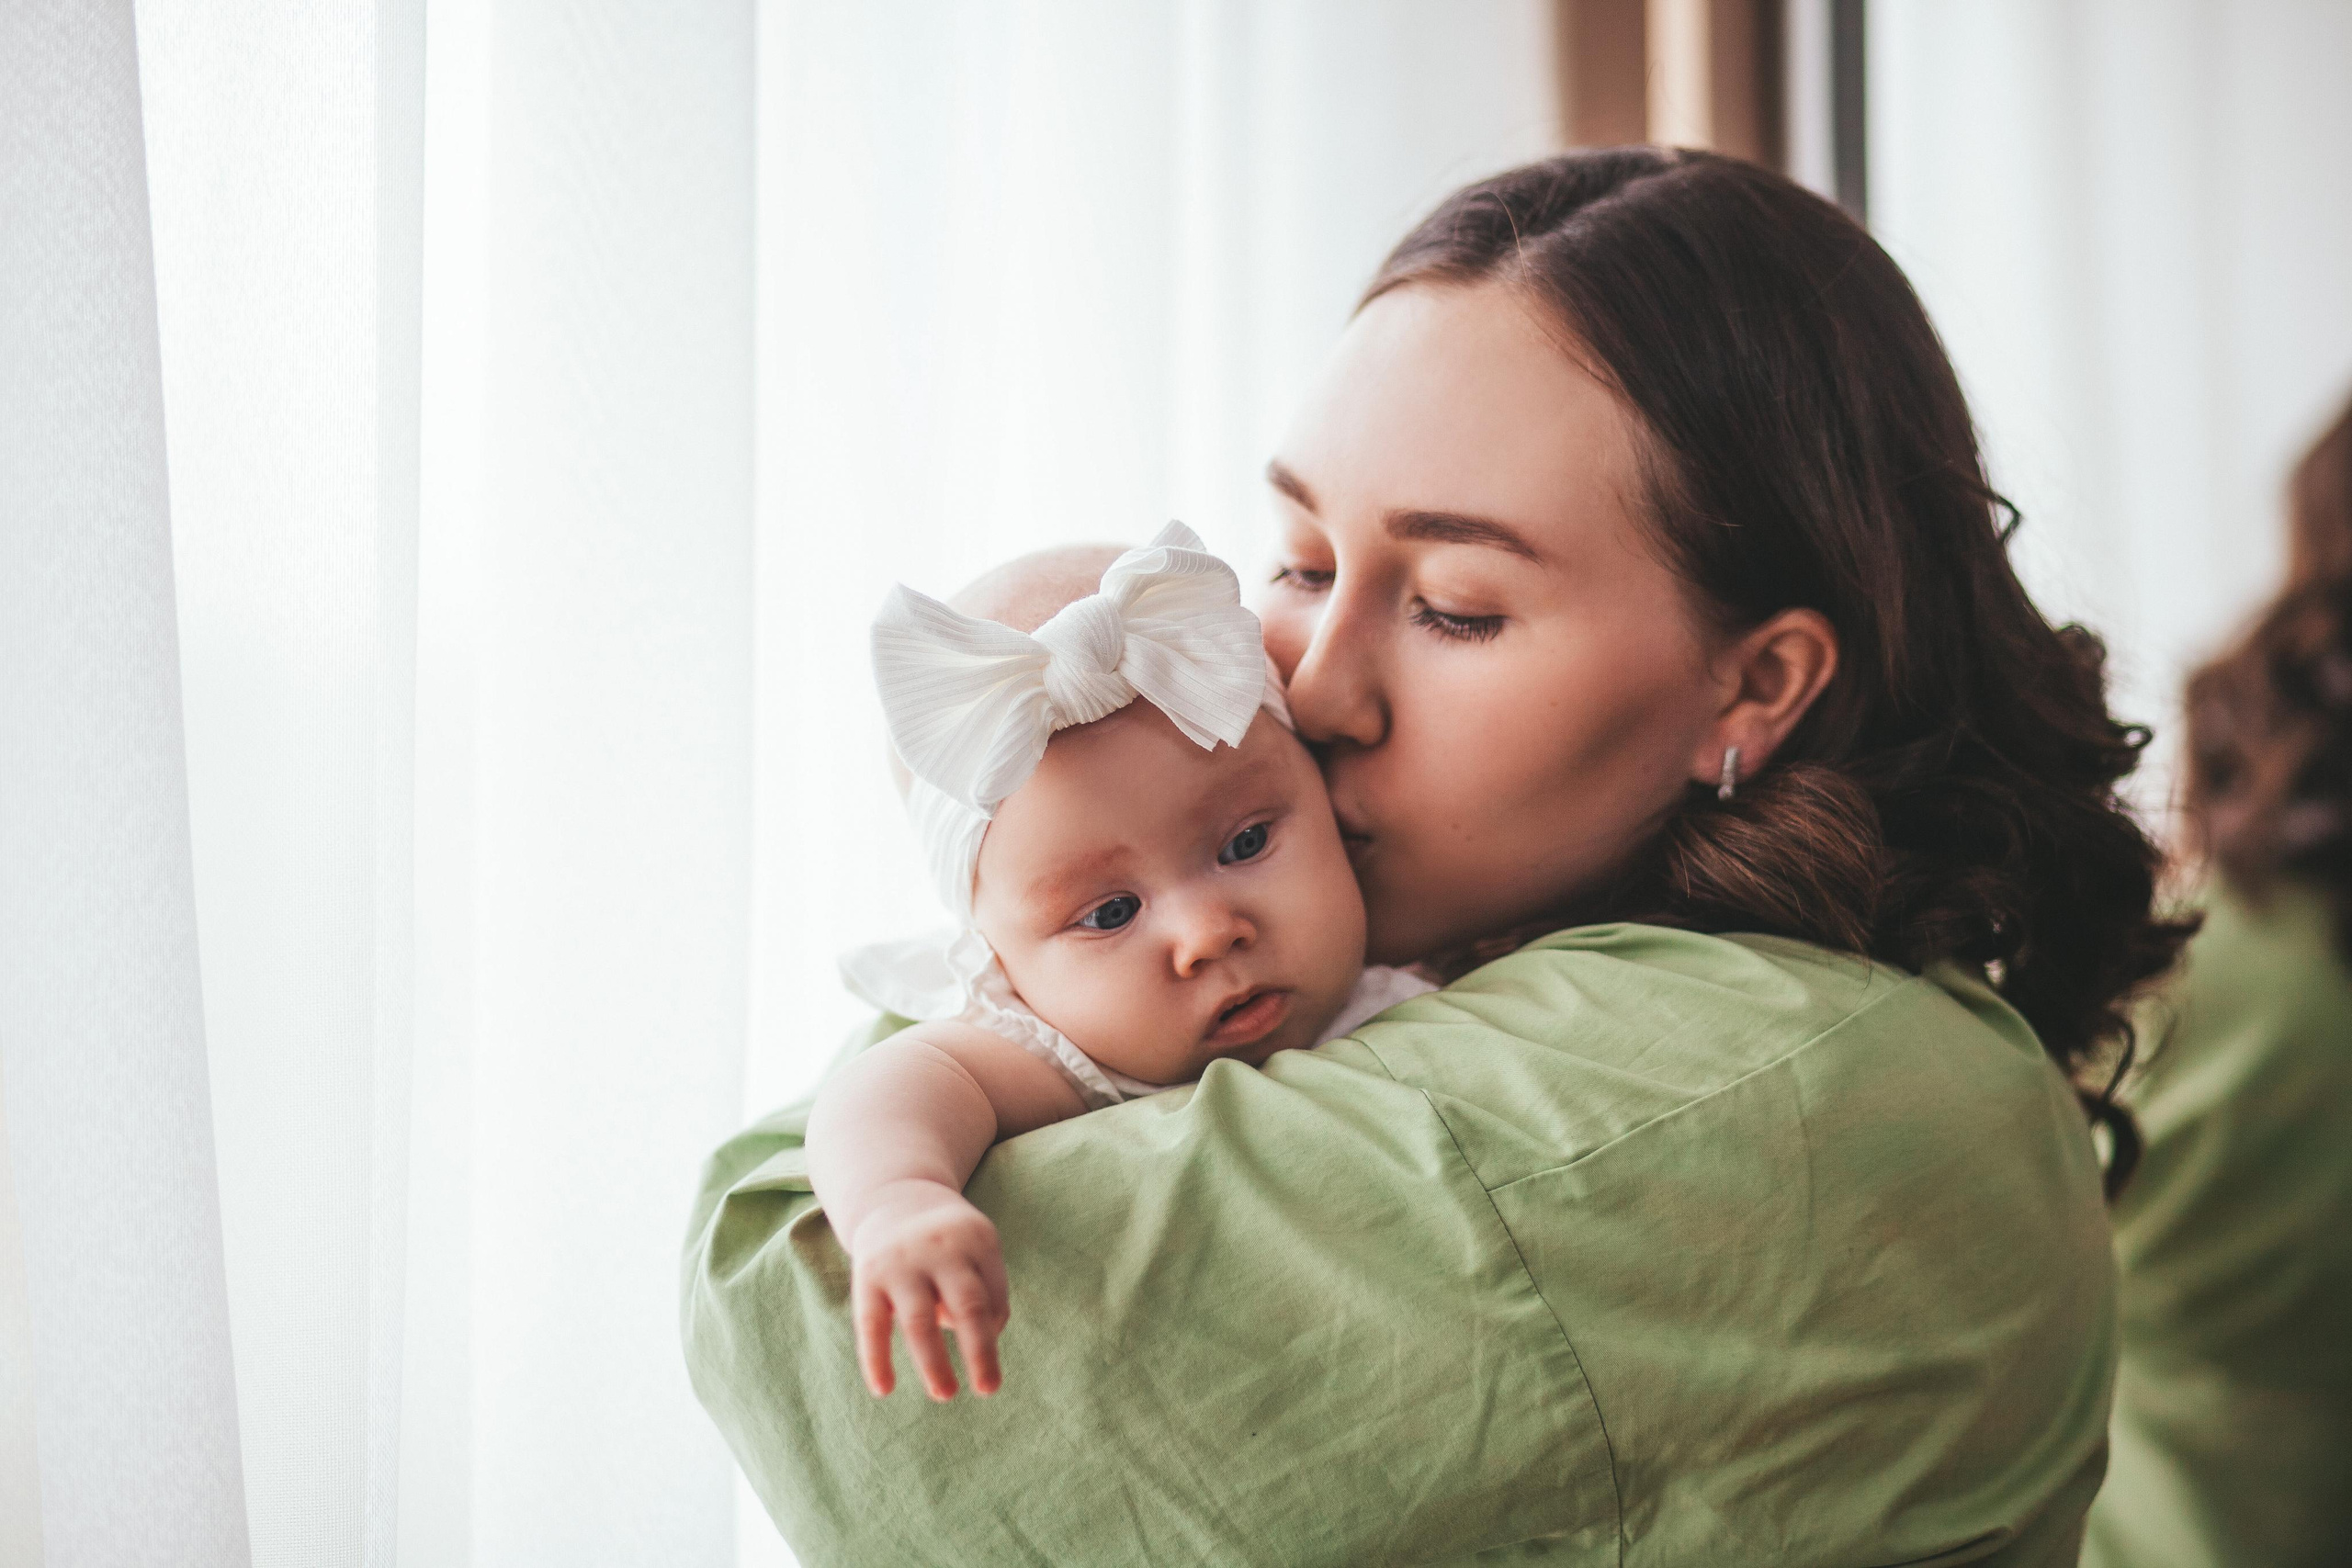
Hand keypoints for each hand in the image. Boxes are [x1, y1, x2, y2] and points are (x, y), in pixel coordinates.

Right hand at [847, 1179, 1010, 1399]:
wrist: (893, 1197)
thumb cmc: (948, 1241)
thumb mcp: (977, 1249)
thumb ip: (987, 1291)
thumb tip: (984, 1342)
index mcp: (977, 1239)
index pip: (994, 1295)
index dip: (993, 1327)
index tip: (986, 1351)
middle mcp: (940, 1247)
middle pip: (967, 1305)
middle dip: (980, 1351)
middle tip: (989, 1389)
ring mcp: (901, 1262)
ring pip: (919, 1320)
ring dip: (933, 1362)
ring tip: (946, 1395)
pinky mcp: (867, 1276)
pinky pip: (872, 1324)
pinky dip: (876, 1358)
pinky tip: (883, 1390)